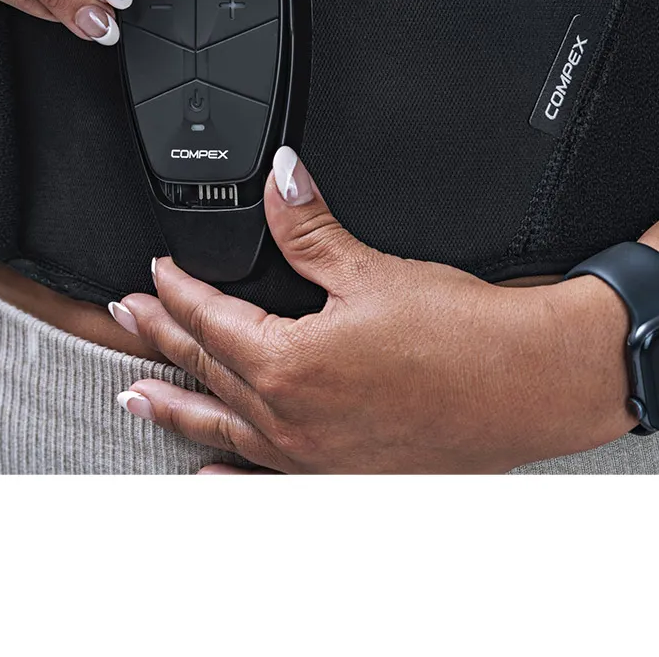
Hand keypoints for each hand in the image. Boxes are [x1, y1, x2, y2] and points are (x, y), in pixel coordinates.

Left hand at [108, 147, 636, 472]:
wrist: (532, 384)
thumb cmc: (462, 337)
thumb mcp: (369, 270)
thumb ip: (306, 226)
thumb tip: (278, 178)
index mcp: (288, 364)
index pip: (208, 319)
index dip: (176, 289)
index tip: (159, 271)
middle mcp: (289, 419)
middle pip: (204, 368)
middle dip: (160, 337)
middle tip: (126, 317)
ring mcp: (311, 455)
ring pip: (221, 424)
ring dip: (173, 405)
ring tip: (132, 397)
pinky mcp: (340, 473)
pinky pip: (263, 480)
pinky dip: (227, 474)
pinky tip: (205, 475)